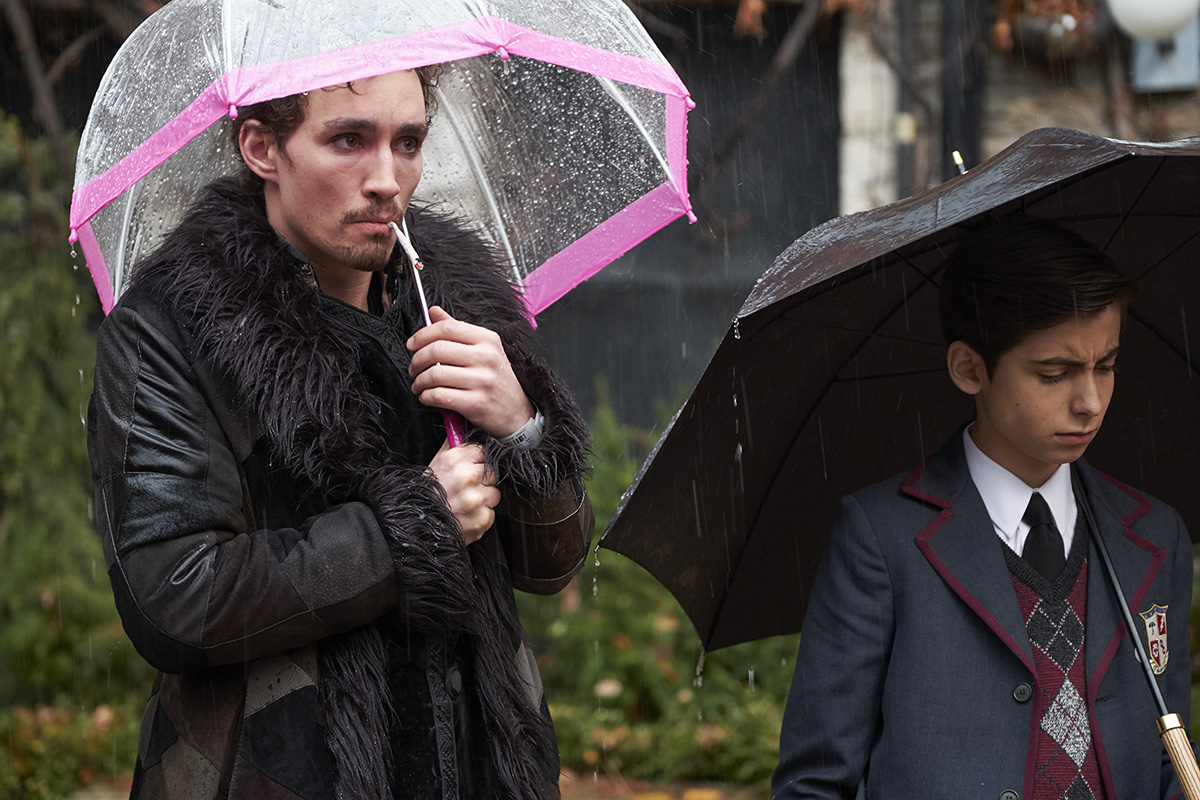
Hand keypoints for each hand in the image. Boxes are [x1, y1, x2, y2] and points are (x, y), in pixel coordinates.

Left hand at [407, 306, 534, 437]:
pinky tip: (427, 396)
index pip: (447, 328)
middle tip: (413, 368)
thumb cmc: (497, 380)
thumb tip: (434, 311)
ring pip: (435, 375)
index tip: (412, 344)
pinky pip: (439, 396)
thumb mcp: (484, 350)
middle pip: (437, 350)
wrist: (516, 413)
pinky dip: (426, 396)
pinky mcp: (476, 403)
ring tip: (419, 384)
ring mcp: (483, 381)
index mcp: (487, 340)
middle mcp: (486, 358)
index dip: (423, 334)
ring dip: (419, 381)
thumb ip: (458, 330)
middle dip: (417, 360)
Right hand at [428, 440, 498, 544]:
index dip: (478, 462)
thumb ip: (452, 445)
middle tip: (466, 490)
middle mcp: (467, 477)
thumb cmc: (427, 493)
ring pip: (494, 494)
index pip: (483, 451)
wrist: (418, 526)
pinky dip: (480, 517)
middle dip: (482, 481)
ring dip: (483, 500)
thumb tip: (460, 426)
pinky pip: (491, 514)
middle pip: (492, 472)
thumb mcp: (436, 463)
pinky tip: (466, 517)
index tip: (471, 470)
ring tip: (465, 504)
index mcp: (455, 459)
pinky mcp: (482, 518)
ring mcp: (476, 499)